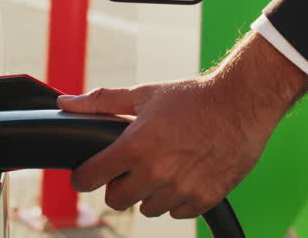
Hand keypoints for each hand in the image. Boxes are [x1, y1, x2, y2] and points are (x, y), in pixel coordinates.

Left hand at [56, 32, 307, 218]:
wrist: (242, 104)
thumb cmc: (192, 97)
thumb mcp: (144, 94)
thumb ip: (101, 102)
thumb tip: (65, 103)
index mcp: (135, 146)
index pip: (90, 178)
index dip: (84, 176)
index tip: (89, 173)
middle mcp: (155, 172)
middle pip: (116, 200)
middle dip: (118, 185)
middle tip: (132, 167)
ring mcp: (180, 189)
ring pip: (148, 208)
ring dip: (150, 193)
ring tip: (164, 167)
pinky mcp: (204, 198)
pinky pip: (177, 212)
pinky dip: (177, 199)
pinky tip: (185, 175)